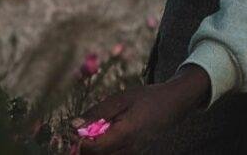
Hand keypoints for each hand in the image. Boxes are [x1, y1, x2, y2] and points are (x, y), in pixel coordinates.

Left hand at [74, 64, 209, 153]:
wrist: (173, 104)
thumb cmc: (146, 97)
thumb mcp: (120, 99)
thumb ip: (97, 114)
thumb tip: (74, 125)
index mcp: (125, 134)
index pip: (93, 149)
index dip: (79, 142)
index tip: (74, 129)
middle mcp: (130, 150)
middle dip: (85, 147)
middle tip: (82, 130)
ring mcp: (134, 154)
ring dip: (96, 148)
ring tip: (97, 131)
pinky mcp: (136, 154)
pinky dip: (106, 149)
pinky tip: (108, 135)